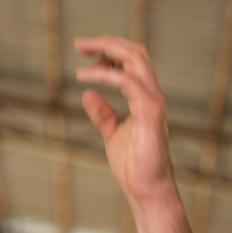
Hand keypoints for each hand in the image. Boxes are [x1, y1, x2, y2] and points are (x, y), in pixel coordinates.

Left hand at [74, 35, 176, 207]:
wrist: (145, 190)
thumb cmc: (132, 165)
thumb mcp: (111, 133)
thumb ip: (102, 113)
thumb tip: (88, 94)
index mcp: (144, 98)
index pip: (132, 61)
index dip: (109, 51)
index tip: (84, 52)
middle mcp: (151, 96)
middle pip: (136, 53)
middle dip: (107, 42)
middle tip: (79, 43)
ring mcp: (153, 103)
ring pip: (136, 60)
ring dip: (107, 50)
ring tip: (81, 50)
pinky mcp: (149, 113)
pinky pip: (128, 82)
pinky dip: (105, 74)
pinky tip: (85, 77)